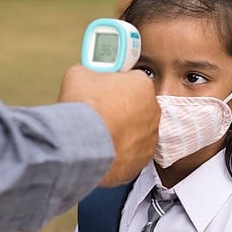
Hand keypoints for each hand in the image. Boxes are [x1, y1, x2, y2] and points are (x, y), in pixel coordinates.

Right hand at [58, 66, 158, 185]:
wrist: (79, 144)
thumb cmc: (84, 107)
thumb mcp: (81, 74)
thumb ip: (92, 72)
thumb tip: (88, 74)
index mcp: (142, 84)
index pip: (132, 80)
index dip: (116, 85)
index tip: (104, 90)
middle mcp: (153, 110)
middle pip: (137, 105)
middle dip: (121, 108)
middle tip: (101, 112)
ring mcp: (150, 137)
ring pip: (137, 130)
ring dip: (123, 131)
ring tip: (100, 133)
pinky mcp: (143, 159)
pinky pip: (132, 152)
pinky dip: (120, 151)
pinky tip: (103, 148)